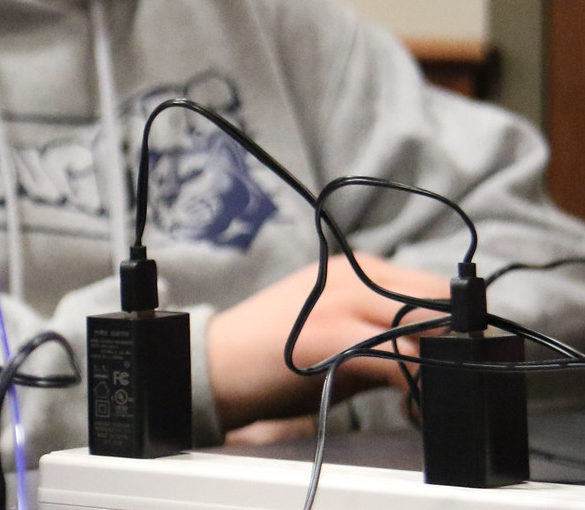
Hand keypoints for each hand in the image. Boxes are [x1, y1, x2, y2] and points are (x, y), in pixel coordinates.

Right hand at [206, 253, 448, 428]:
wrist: (212, 364)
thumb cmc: (274, 356)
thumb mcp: (336, 333)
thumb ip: (384, 336)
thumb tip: (439, 359)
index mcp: (354, 269)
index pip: (433, 287)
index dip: (456, 323)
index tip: (459, 357)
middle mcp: (352, 275)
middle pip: (436, 300)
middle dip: (453, 340)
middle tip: (452, 377)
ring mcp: (341, 301)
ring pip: (424, 323)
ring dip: (438, 360)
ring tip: (431, 391)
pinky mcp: (332, 333)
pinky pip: (399, 356)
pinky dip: (416, 382)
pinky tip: (410, 402)